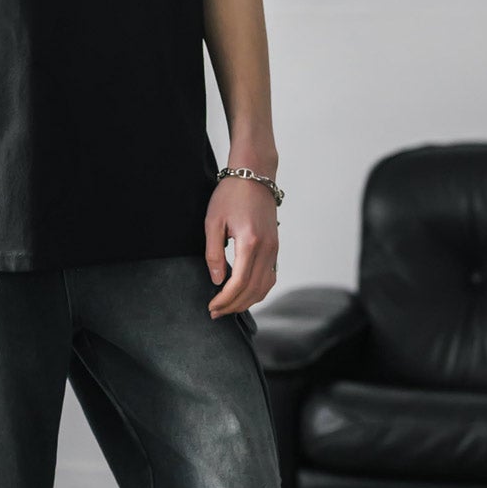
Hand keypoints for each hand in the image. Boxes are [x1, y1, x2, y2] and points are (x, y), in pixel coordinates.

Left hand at [205, 176, 278, 317]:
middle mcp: (267, 249)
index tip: (211, 307)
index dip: (224, 300)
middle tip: (215, 312)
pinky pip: (271, 277)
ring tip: (227, 307)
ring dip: (247, 302)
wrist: (255, 174)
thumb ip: (213, 253)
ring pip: (265, 287)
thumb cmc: (230, 194)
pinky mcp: (276, 247)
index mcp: (250, 242)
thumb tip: (216, 280)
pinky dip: (258, 291)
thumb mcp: (213, 221)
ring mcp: (274, 249)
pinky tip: (244, 295)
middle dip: (233, 306)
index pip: (239, 283)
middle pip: (253, 290)